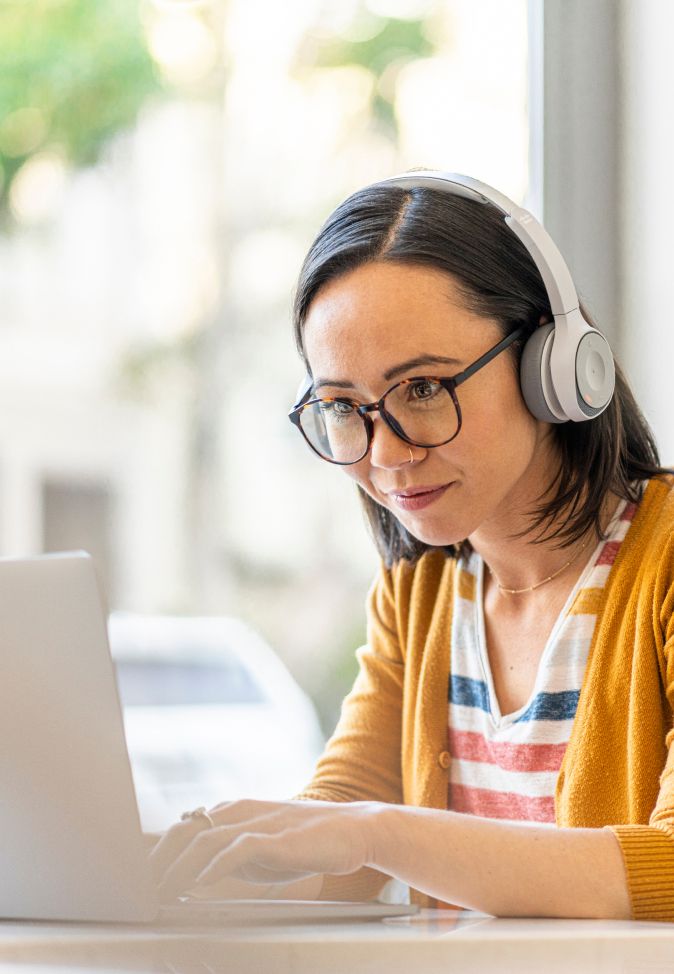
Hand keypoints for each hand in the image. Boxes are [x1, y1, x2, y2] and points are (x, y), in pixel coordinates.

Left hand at [150, 799, 380, 901]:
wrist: (352, 830)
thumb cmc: (304, 845)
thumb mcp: (258, 852)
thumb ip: (226, 858)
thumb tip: (192, 879)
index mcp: (231, 812)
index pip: (183, 828)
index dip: (155, 853)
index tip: (135, 880)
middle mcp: (239, 811)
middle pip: (184, 830)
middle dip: (156, 861)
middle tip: (137, 891)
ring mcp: (258, 821)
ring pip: (205, 838)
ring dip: (178, 868)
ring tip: (160, 893)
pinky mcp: (278, 836)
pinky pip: (239, 847)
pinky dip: (216, 864)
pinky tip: (202, 882)